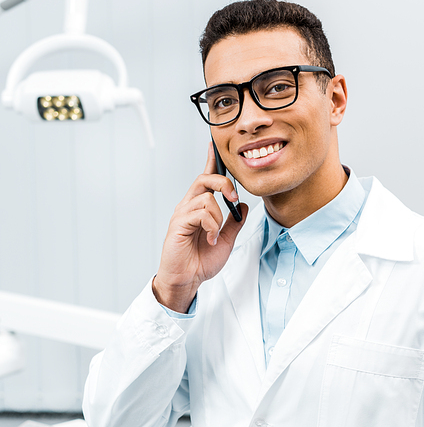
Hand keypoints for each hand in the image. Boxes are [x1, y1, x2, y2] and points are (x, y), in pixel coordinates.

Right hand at [153, 143, 247, 311]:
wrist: (186, 280)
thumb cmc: (200, 262)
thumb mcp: (226, 241)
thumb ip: (234, 223)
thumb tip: (242, 205)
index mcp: (199, 208)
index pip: (205, 179)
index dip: (211, 162)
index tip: (214, 145)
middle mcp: (188, 207)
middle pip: (204, 180)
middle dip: (223, 183)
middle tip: (233, 197)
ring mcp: (182, 214)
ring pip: (206, 198)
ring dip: (217, 217)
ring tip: (215, 235)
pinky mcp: (178, 224)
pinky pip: (200, 214)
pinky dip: (211, 226)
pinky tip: (211, 239)